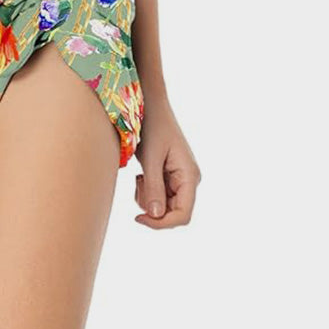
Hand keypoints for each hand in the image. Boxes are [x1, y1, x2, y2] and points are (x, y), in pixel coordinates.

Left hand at [134, 95, 200, 227]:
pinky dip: (147, 190)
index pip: (183, 215)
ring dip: (148, 198)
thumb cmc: (151, 126)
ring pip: (164, 205)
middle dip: (153, 206)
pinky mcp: (170, 174)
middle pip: (173, 212)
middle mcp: (189, 180)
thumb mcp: (150, 157)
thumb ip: (153, 187)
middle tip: (138, 183)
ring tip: (139, 176)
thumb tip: (155, 216)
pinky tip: (141, 174)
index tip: (138, 218)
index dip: (162, 223)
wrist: (149, 104)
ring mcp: (180, 178)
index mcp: (190, 176)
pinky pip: (159, 194)